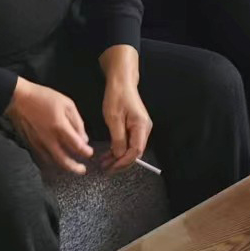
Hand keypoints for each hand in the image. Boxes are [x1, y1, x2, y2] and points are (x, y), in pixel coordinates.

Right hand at [5, 77, 93, 174]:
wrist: (19, 98)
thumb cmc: (45, 98)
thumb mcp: (67, 104)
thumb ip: (77, 122)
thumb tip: (84, 139)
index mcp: (60, 126)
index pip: (76, 146)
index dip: (85, 152)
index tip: (90, 152)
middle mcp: (49, 138)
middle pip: (63, 160)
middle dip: (74, 168)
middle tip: (82, 170)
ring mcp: (38, 143)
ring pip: (52, 162)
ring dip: (63, 167)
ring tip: (71, 167)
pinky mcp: (30, 144)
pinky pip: (42, 158)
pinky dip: (51, 162)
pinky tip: (56, 161)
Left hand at [99, 45, 151, 173]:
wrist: (121, 82)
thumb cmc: (117, 96)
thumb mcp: (113, 118)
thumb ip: (118, 139)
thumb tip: (120, 156)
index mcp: (142, 126)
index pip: (136, 151)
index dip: (124, 162)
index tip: (111, 167)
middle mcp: (145, 128)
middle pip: (135, 152)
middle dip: (121, 162)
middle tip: (106, 168)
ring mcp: (141, 128)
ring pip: (131, 148)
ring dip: (119, 157)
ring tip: (104, 162)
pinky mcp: (135, 126)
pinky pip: (129, 142)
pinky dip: (119, 149)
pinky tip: (109, 153)